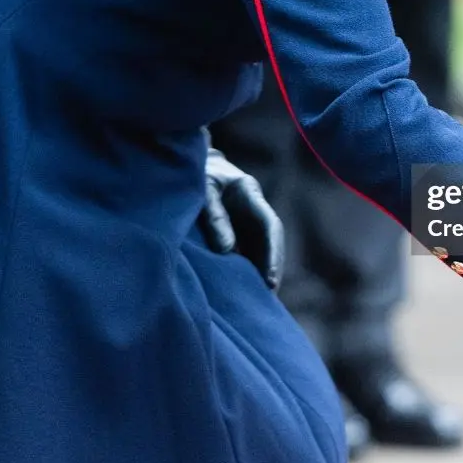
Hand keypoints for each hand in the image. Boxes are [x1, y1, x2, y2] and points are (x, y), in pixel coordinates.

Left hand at [201, 146, 284, 289]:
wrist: (188, 161)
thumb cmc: (196, 172)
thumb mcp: (204, 189)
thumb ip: (214, 216)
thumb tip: (227, 250)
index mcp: (250, 193)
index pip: (271, 225)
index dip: (274, 252)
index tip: (271, 278)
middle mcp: (253, 208)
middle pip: (270, 242)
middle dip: (272, 269)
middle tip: (269, 298)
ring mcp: (245, 218)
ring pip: (260, 248)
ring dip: (261, 272)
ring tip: (260, 301)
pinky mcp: (235, 227)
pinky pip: (246, 250)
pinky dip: (247, 269)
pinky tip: (244, 290)